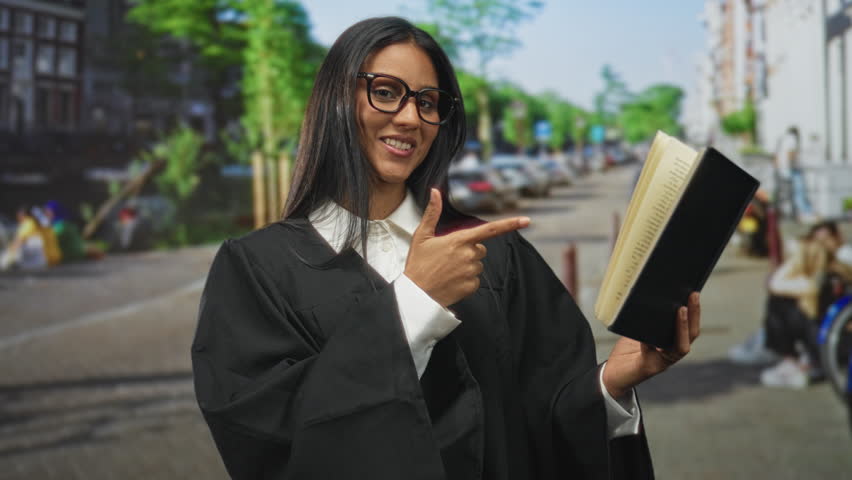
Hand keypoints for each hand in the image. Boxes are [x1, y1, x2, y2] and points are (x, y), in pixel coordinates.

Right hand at [404, 188, 529, 306]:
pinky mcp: (471, 286)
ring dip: (467, 266)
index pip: (490, 230)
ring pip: (478, 265)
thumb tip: (435, 192)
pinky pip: (475, 280)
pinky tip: (451, 281)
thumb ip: (432, 213)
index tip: (526, 220)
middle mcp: (469, 255)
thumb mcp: (421, 236)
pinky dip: (466, 281)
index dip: (510, 224)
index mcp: (460, 240)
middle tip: (449, 257)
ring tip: (447, 270)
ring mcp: (471, 272)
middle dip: (469, 251)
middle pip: (480, 249)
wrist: (415, 294)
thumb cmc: (417, 264)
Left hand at [602, 292, 700, 397]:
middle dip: (694, 314)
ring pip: (680, 347)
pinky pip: (652, 352)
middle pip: (691, 335)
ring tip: (681, 309)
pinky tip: (646, 328)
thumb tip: (649, 295)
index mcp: (672, 343)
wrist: (614, 375)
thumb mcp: (638, 330)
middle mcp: (672, 353)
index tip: (695, 292)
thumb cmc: (627, 351)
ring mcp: (663, 362)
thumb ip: (645, 319)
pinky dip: (649, 340)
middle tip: (693, 294)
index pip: (690, 327)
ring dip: (682, 327)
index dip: (695, 312)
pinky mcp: (649, 368)